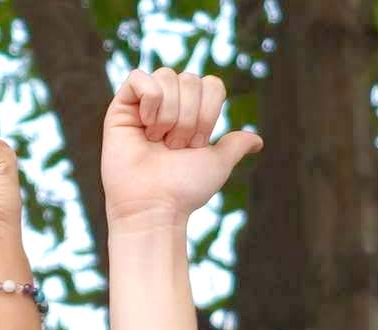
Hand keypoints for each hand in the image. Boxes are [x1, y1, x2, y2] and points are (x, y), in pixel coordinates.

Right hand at [101, 69, 262, 232]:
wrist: (153, 204)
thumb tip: (257, 141)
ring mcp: (143, 105)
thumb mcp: (218, 164)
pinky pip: (138, 77)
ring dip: (170, 113)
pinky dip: (149, 99)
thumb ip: (235, 145)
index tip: (196, 144)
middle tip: (175, 146)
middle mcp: (168, 105)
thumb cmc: (183, 189)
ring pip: (167, 75)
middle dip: (189, 117)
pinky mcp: (120, 107)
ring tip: (158, 141)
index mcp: (191, 114)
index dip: (209, 112)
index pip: (211, 84)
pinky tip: (144, 124)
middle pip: (190, 78)